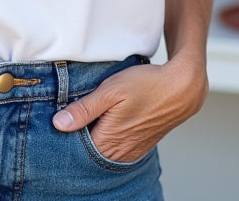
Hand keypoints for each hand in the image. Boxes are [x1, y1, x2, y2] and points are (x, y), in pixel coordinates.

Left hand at [52, 49, 206, 162]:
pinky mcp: (138, 146)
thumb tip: (59, 124)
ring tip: (86, 117)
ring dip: (92, 137)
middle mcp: (119, 153)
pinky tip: (103, 122)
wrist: (180, 88)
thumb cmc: (145, 85)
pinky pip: (115, 149)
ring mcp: (130, 152)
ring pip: (101, 151)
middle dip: (76, 137)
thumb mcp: (110, 91)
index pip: (76, 150)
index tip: (57, 120)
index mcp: (109, 142)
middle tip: (69, 116)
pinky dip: (106, 138)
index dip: (65, 136)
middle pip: (88, 152)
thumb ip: (84, 109)